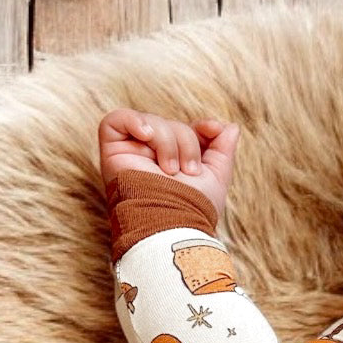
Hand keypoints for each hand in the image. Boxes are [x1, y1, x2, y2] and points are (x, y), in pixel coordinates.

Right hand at [98, 109, 240, 218]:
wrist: (171, 224)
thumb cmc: (193, 210)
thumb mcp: (217, 178)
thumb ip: (223, 151)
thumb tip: (230, 126)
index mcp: (175, 162)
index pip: (186, 131)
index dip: (200, 128)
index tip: (213, 130)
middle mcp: (152, 157)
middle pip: (171, 125)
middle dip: (186, 142)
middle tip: (188, 171)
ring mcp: (131, 152)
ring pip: (152, 122)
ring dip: (167, 142)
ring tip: (169, 170)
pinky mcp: (112, 150)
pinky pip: (118, 118)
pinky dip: (133, 121)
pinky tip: (146, 136)